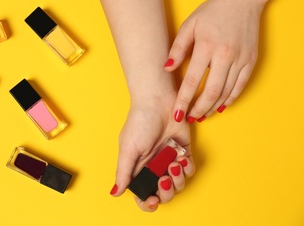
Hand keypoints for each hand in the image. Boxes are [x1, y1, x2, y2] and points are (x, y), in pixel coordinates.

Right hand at [110, 96, 194, 211]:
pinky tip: (181, 158)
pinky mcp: (182, 151)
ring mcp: (168, 159)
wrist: (158, 102)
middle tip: (164, 181)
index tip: (153, 199)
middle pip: (162, 193)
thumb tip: (115, 193)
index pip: (142, 193)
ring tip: (174, 164)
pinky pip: (188, 169)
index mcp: (137, 168)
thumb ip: (124, 173)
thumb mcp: (128, 149)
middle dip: (166, 192)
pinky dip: (187, 168)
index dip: (148, 202)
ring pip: (177, 183)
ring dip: (178, 179)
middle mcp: (153, 166)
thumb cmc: (139, 122)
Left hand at [164, 0, 262, 122]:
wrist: (242, 0)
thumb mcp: (189, 25)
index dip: (183, 101)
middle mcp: (225, 55)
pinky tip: (219, 107)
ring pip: (226, 92)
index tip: (176, 114)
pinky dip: (230, 99)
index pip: (192, 81)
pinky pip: (240, 86)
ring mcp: (240, 59)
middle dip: (198, 109)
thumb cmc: (211, 12)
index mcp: (207, 47)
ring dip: (212, 107)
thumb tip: (167, 68)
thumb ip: (177, 48)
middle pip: (211, 92)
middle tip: (189, 119)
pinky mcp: (250, 61)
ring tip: (201, 115)